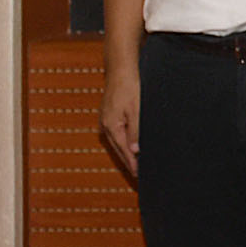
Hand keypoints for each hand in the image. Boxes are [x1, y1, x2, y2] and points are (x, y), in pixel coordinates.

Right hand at [97, 62, 139, 179]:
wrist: (121, 71)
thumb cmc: (130, 88)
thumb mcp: (137, 110)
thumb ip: (136, 131)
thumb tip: (135, 151)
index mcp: (112, 126)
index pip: (123, 150)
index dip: (132, 163)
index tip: (139, 175)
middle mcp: (106, 125)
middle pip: (119, 148)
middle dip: (128, 161)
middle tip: (138, 174)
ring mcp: (106, 120)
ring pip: (118, 141)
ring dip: (126, 152)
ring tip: (136, 163)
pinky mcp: (109, 115)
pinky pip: (117, 133)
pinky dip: (124, 141)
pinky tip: (131, 144)